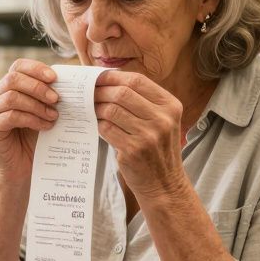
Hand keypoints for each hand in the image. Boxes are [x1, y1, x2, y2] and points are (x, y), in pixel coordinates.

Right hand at [0, 59, 58, 181]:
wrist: (22, 169)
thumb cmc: (33, 139)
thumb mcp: (41, 112)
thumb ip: (47, 95)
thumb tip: (66, 80)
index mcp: (4, 88)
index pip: (17, 66)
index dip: (36, 68)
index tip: (55, 78)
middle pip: (13, 78)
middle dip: (38, 87)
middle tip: (57, 99)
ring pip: (13, 96)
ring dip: (37, 105)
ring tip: (54, 115)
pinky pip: (12, 116)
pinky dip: (32, 119)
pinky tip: (45, 126)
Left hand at [93, 71, 189, 201]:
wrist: (164, 184)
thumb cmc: (158, 149)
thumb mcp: (161, 121)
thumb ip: (142, 102)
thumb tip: (108, 81)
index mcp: (171, 106)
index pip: (138, 80)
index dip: (114, 76)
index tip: (99, 77)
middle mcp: (163, 119)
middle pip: (123, 93)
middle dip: (101, 91)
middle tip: (89, 93)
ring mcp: (149, 135)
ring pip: (112, 110)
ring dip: (97, 107)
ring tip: (91, 109)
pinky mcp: (134, 150)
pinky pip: (107, 129)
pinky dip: (99, 124)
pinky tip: (97, 125)